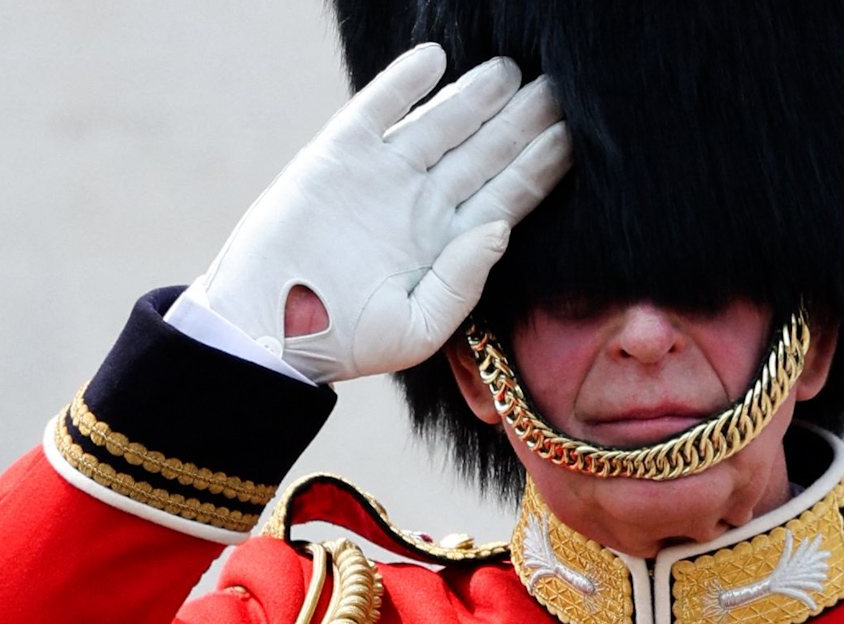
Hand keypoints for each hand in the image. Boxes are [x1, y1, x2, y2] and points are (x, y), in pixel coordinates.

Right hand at [185, 43, 570, 383]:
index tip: (578, 136)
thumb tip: (501, 227)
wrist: (265, 330)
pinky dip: (405, 82)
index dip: (543, 163)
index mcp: (448, 244)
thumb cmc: (343, 343)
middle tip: (561, 88)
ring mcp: (383, 175)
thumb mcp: (416, 330)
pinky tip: (436, 59)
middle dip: (524, 119)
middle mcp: (423, 203)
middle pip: (487, 151)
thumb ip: (462, 282)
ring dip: (478, 95)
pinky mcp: (339, 155)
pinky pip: (379, 108)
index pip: (510, 193)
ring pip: (443, 122)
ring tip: (511, 69)